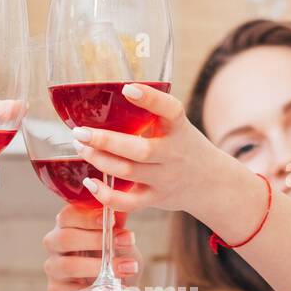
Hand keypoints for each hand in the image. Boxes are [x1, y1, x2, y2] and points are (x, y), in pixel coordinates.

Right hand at [41, 204, 138, 290]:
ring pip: (67, 265)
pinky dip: (91, 290)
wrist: (120, 289)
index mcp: (68, 224)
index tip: (110, 220)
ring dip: (97, 267)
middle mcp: (55, 243)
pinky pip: (68, 290)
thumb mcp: (124, 244)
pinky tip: (108, 289)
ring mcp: (53, 266)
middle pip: (64, 238)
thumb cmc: (118, 258)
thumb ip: (122, 236)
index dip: (87, 217)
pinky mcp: (55, 288)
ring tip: (124, 268)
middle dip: (94, 241)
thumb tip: (124, 231)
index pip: (68, 216)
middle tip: (121, 244)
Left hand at [68, 83, 247, 217]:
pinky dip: (106, 195)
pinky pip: (128, 203)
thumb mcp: (176, 126)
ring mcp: (163, 178)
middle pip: (140, 150)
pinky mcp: (154, 198)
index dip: (150, 99)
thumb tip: (105, 93)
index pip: (171, 111)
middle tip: (80, 131)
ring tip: (81, 147)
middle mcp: (172, 154)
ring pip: (129, 172)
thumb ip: (151, 114)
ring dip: (100, 160)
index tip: (127, 88)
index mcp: (179, 129)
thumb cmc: (183, 147)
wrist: (211, 183)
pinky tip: (90, 182)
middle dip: (106, 140)